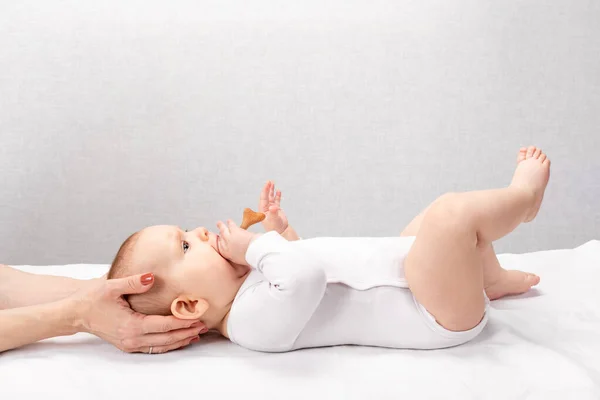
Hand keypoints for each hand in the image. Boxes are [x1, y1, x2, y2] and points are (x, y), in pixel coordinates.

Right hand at [72, 274, 206, 353]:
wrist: (75, 313)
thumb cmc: (92, 298)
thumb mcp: (111, 286)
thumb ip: (134, 282)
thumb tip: (152, 277)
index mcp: (130, 325)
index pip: (163, 326)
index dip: (182, 322)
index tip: (197, 317)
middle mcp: (132, 339)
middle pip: (166, 339)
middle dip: (186, 333)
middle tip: (204, 325)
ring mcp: (130, 344)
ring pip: (161, 346)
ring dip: (180, 341)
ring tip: (197, 334)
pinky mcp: (128, 344)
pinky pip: (153, 348)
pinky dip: (168, 344)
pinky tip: (178, 339)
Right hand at [216, 219, 260, 265]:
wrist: (253, 251)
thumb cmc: (248, 257)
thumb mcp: (239, 260)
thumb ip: (235, 256)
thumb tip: (237, 255)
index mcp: (226, 253)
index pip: (219, 247)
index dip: (220, 243)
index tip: (221, 241)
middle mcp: (225, 245)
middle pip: (220, 238)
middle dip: (220, 235)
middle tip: (219, 232)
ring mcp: (228, 237)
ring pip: (222, 229)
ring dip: (221, 226)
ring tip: (219, 223)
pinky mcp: (234, 230)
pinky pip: (230, 224)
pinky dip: (229, 222)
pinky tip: (228, 220)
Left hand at [259, 180, 288, 233]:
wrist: (281, 232)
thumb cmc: (275, 227)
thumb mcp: (274, 219)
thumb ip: (274, 212)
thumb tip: (273, 207)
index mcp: (262, 210)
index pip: (263, 198)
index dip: (265, 190)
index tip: (267, 184)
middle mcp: (266, 208)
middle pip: (266, 196)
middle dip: (268, 189)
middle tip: (270, 181)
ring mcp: (271, 208)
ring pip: (271, 197)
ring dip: (272, 191)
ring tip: (273, 183)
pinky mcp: (276, 210)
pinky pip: (276, 201)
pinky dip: (277, 196)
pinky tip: (278, 191)